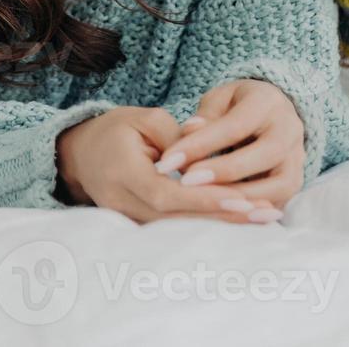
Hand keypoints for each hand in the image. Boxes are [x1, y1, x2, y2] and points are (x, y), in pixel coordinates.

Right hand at [54, 105, 281, 223]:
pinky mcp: (137, 223)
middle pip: (175, 219)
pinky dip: (208, 224)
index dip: (203, 200)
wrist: (83, 152)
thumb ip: (178, 139)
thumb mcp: (146, 119)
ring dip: (221, 225)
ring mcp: (126, 218)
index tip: (241, 199)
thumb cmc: (118, 129)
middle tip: (265, 214)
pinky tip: (241, 220)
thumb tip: (207, 153)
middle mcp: (121, 202)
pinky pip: (175, 228)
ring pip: (178, 229)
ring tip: (264, 218)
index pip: (166, 193)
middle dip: (222, 218)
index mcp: (122, 172)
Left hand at [154, 79, 305, 209]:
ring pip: (278, 184)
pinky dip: (252, 211)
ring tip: (203, 202)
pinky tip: (221, 213)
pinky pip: (278, 202)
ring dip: (240, 196)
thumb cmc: (236, 107)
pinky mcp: (294, 182)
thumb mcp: (219, 101)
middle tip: (185, 182)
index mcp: (268, 102)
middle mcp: (291, 128)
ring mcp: (297, 157)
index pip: (236, 125)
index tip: (168, 160)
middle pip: (265, 153)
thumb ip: (205, 116)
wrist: (268, 116)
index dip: (202, 144)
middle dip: (223, 171)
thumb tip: (189, 130)